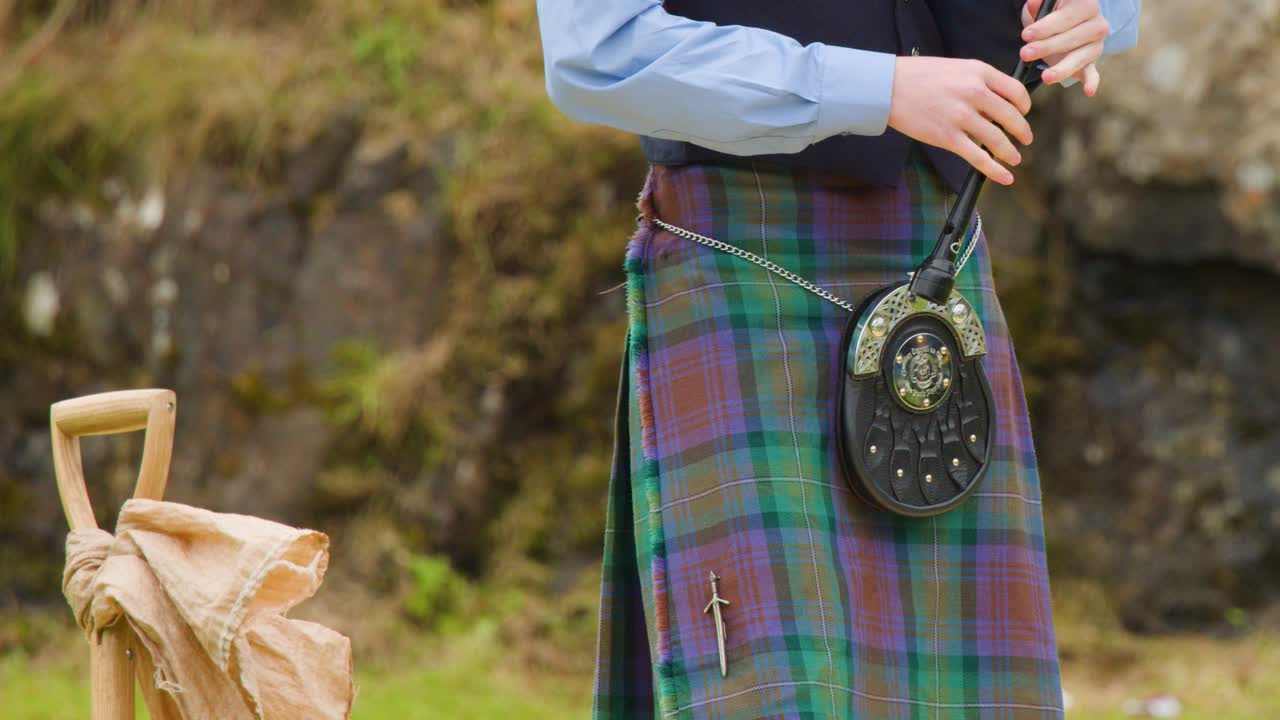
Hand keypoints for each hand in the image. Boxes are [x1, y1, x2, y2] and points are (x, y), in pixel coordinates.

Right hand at [887, 56, 1032, 185]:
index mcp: (979, 72)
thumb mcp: (955, 68)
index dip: (1025, 106)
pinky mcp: (948, 137)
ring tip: (1015, 159)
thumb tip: (995, 105)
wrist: (888, 87)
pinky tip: (1005, 177)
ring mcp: (961, 116)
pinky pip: (978, 157)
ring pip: (998, 140)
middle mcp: (974, 93)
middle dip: (1022, 131)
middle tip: (1026, 139)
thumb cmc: (918, 76)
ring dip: (1011, 152)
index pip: (1016, 91)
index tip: (1024, 113)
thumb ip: (978, 82)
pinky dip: (995, 170)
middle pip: (1012, 117)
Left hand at [1020, 0, 1109, 94]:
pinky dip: (1092, 82)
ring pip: (1081, 57)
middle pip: (1073, 37)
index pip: (1066, 17)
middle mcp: (1096, 23)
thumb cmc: (1050, 14)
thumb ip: (1039, 4)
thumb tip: (1032, 3)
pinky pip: (1093, 72)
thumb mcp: (1043, 5)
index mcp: (1085, 4)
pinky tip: (1088, 91)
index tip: (1026, 35)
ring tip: (1045, 77)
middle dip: (1047, 47)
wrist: (1060, 27)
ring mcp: (1096, 44)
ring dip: (1063, 68)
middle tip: (1024, 54)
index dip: (1046, 26)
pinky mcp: (1092, 62)